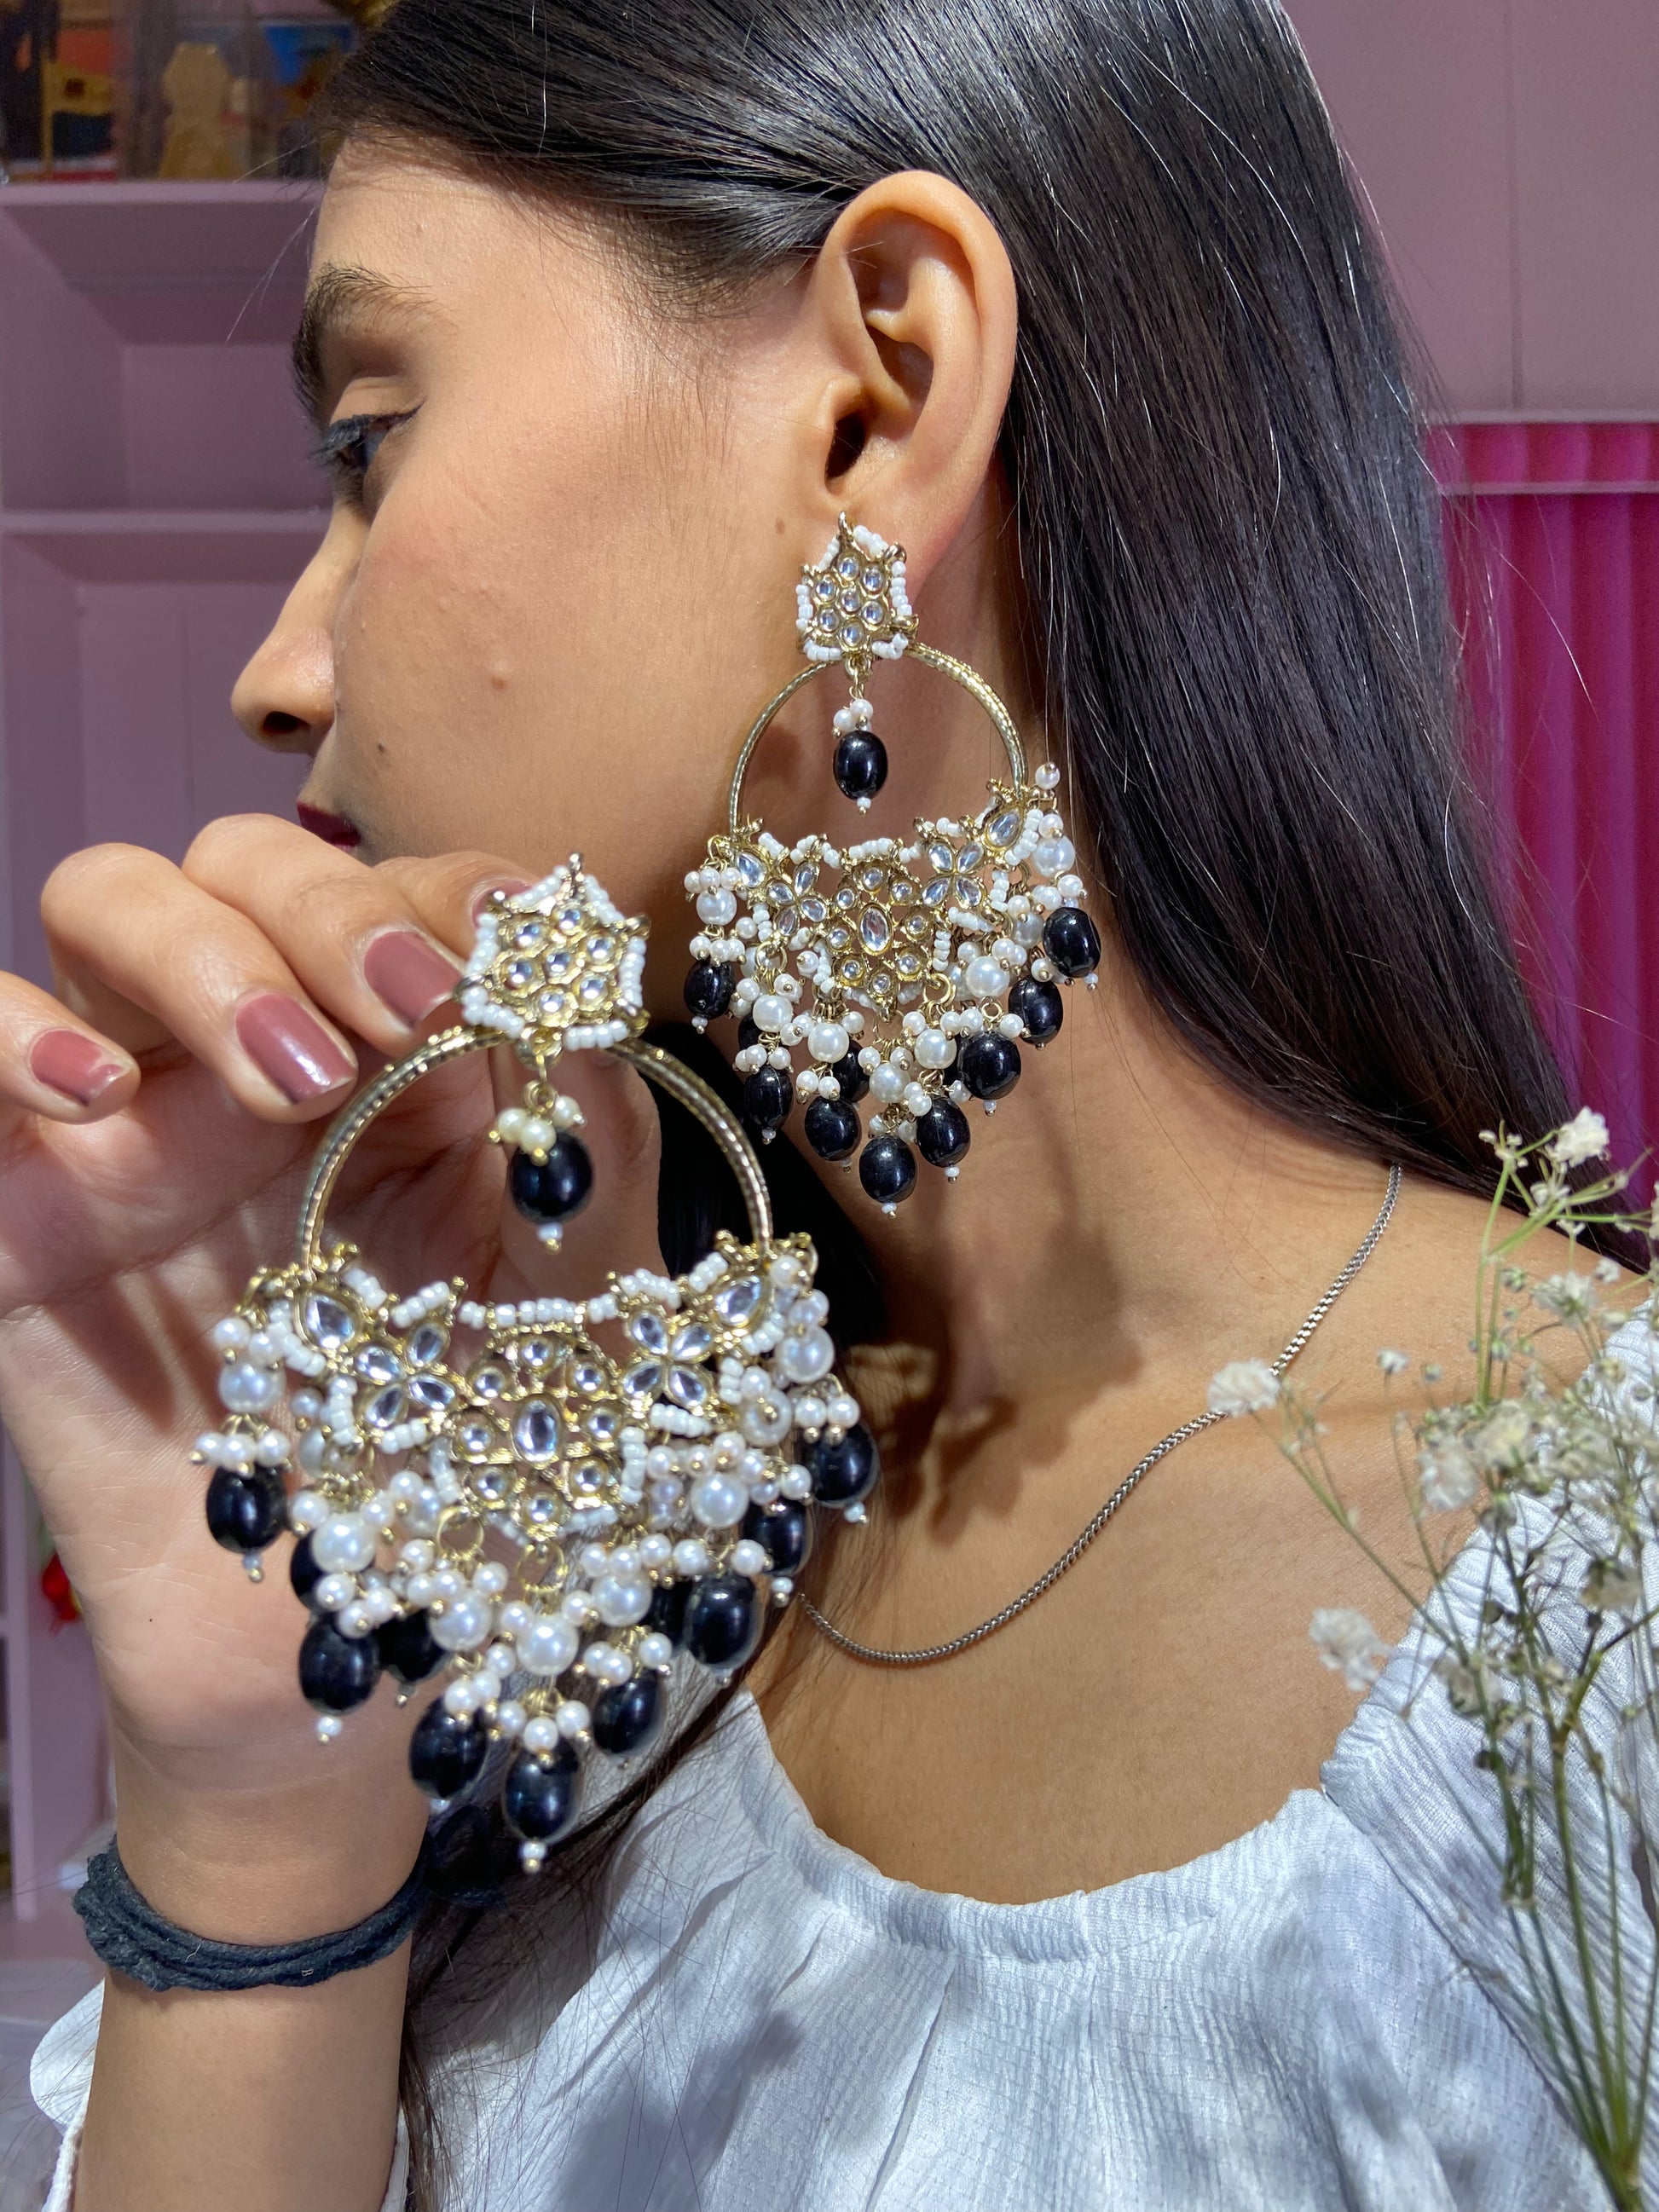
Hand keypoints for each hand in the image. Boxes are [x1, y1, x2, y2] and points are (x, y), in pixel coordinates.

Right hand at [0, 817, 662, 1926]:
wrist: (354, 1634)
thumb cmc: (484, 1454)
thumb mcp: (582, 1281)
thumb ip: (589, 1116)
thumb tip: (573, 953)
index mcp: (406, 1051)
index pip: (400, 883)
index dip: (449, 886)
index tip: (506, 948)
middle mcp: (264, 1056)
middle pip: (244, 864)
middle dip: (329, 910)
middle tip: (408, 1006)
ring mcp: (139, 1120)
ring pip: (103, 902)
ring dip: (195, 950)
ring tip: (288, 1073)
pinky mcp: (26, 1209)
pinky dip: (8, 1036)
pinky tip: (101, 1101)